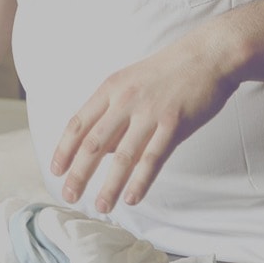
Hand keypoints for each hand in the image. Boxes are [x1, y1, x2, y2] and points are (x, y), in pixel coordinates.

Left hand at [51, 29, 239, 212]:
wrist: (207, 56)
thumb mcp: (131, 81)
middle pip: (93, 144)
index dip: (64, 149)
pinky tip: (131, 198)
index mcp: (110, 88)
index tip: (56, 170)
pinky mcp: (174, 124)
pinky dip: (140, 181)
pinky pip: (153, 158)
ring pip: (122, 157)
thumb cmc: (168, 71)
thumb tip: (103, 149)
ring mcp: (150, 113)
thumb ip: (114, 113)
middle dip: (78, 173)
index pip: (78, 123)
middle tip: (68, 195)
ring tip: (101, 207)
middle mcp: (125, 100)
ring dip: (109, 186)